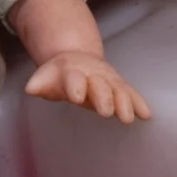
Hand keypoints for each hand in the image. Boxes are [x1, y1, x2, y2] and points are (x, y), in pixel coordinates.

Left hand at [22, 48, 151, 124]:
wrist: (77, 59)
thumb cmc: (60, 76)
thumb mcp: (46, 78)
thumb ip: (40, 84)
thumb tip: (30, 89)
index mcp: (72, 73)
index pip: (73, 78)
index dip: (75, 85)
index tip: (77, 96)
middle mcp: (93, 75)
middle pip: (99, 85)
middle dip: (103, 96)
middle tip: (106, 111)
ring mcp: (108, 80)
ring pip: (118, 90)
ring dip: (124, 102)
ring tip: (127, 117)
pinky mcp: (120, 87)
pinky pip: (131, 94)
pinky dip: (138, 103)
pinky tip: (146, 115)